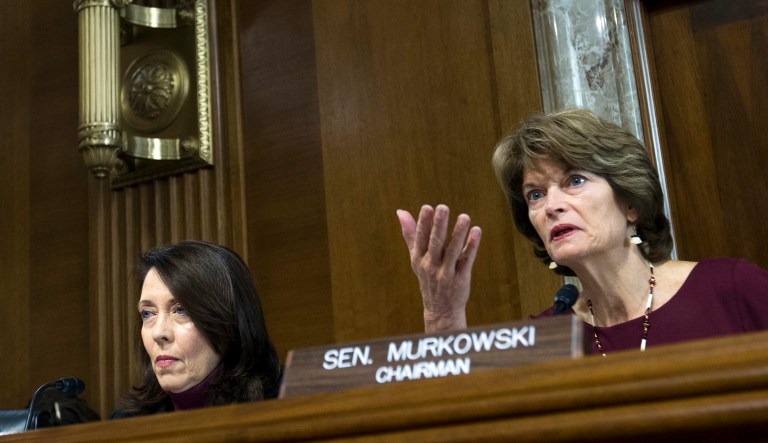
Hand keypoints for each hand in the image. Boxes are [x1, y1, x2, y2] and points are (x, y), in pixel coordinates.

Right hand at [396, 204, 481, 332]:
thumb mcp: (416, 257)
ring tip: (464, 217)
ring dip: (458, 234)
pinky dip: (471, 246)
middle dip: (438, 225)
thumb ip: (410, 233)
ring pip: (452, 251)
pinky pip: (466, 260)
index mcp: (419, 258)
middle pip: (435, 243)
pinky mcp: (461, 279)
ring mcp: (446, 273)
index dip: (423, 223)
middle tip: (442, 207)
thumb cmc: (428, 277)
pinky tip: (477, 231)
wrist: (440, 309)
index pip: (420, 238)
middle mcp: (431, 266)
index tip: (427, 207)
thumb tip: (400, 211)